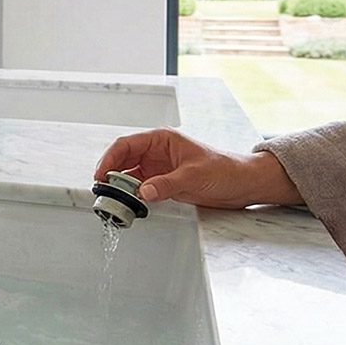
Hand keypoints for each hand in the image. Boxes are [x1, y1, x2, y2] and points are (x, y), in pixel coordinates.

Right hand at [95, 128, 301, 209]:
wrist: (243, 184)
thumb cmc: (225, 169)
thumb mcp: (194, 176)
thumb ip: (167, 184)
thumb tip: (143, 192)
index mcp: (162, 139)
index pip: (126, 145)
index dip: (110, 159)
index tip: (101, 175)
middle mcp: (157, 152)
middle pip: (123, 160)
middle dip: (111, 174)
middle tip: (103, 192)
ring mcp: (159, 168)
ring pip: (129, 176)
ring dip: (120, 188)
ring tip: (113, 201)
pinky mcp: (163, 183)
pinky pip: (140, 188)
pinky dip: (132, 196)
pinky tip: (129, 204)